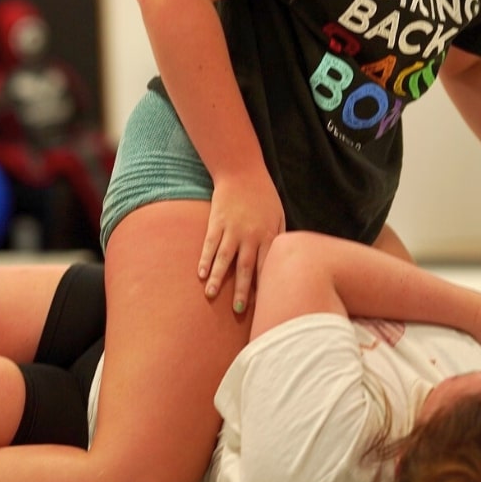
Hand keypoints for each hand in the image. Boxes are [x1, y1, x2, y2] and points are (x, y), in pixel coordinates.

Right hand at [198, 168, 284, 310]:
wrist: (242, 171)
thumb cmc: (263, 195)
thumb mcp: (278, 215)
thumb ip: (277, 237)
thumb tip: (279, 261)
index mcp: (268, 234)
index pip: (267, 266)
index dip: (264, 286)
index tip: (263, 304)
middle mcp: (250, 234)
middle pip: (246, 267)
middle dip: (242, 290)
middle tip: (238, 310)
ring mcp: (232, 228)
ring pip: (224, 258)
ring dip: (218, 278)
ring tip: (211, 294)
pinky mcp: (216, 222)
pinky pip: (209, 244)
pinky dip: (205, 259)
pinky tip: (201, 273)